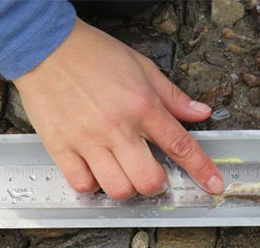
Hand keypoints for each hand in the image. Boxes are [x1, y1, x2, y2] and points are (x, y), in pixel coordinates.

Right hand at [13, 18, 223, 198]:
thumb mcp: (142, 67)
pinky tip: (95, 172)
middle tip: (152, 175)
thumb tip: (201, 112)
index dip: (202, 170)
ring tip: (122, 173)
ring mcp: (88, 140)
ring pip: (117, 188)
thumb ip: (173, 96)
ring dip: (127, 188)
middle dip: (157, 185)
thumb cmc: (94, 54)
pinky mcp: (61, 147)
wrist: (45, 45)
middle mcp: (117, 127)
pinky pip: (81, 184)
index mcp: (142, 106)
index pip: (180, 145)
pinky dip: (93, 186)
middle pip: (148, 180)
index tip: (214, 185)